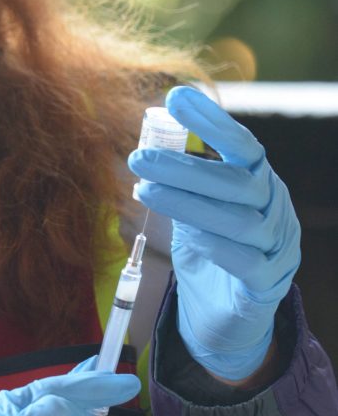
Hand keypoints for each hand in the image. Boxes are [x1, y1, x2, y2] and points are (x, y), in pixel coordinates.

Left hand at [128, 86, 299, 380]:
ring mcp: (277, 247)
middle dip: (184, 167)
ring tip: (144, 192)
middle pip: (236, 182)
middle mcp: (274, 210)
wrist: (224, 318)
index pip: (243, 145)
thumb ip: (183, 181)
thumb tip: (149, 142)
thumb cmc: (209, 253)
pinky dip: (218, 247)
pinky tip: (187, 238)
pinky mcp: (268, 285)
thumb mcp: (194, 209)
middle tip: (138, 158)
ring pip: (239, 221)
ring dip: (188, 203)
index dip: (212, 121)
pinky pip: (249, 263)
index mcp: (258, 184)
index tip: (176, 98)